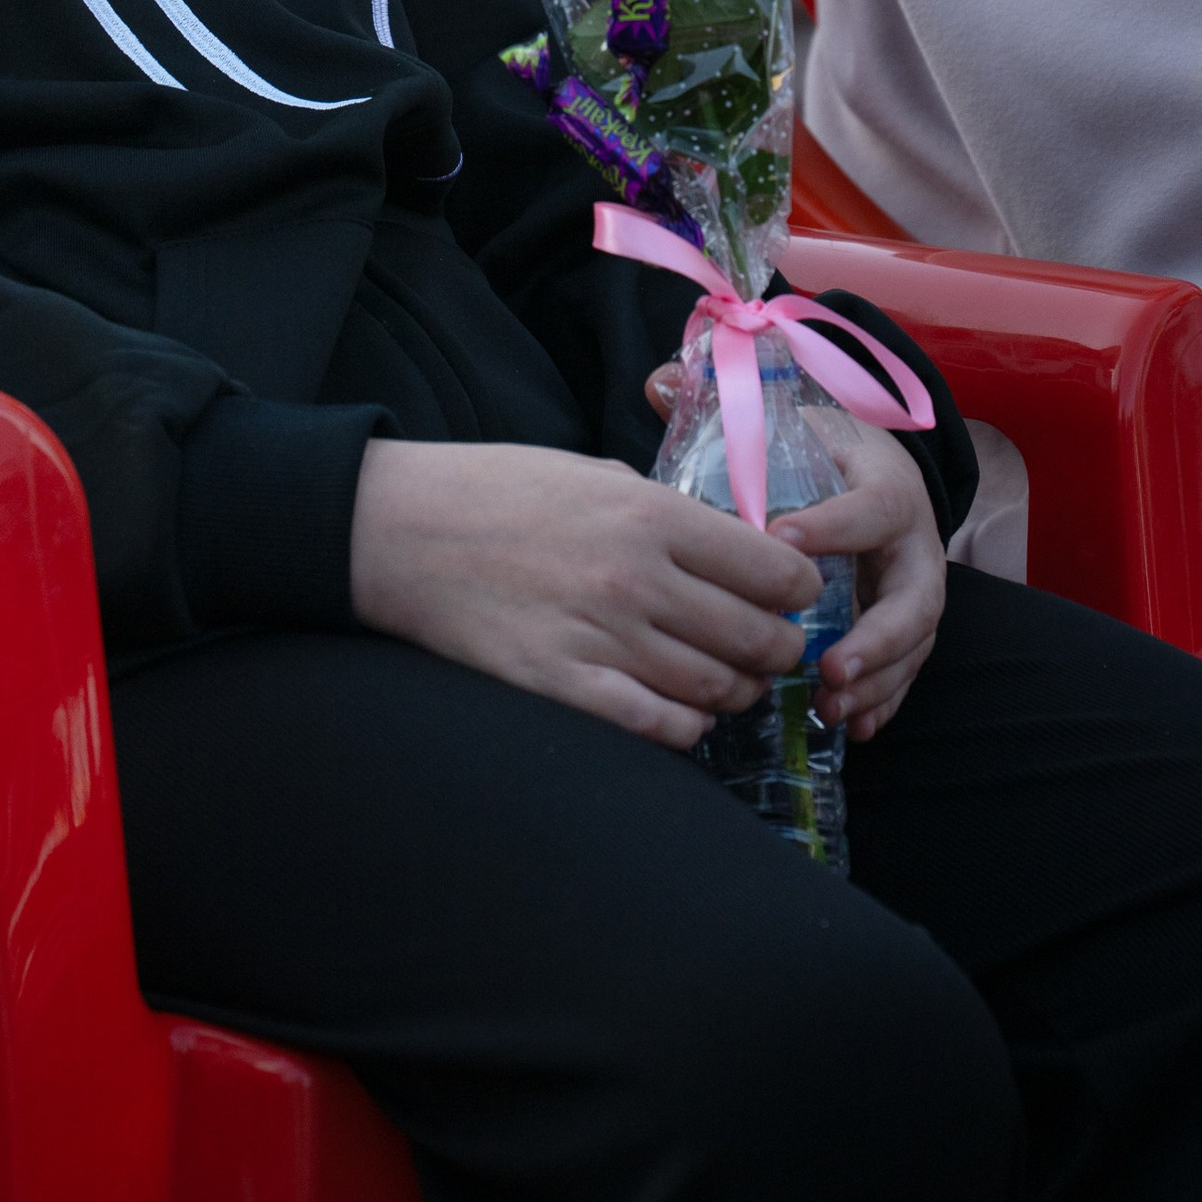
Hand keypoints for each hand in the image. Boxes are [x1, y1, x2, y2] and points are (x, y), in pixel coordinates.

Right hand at [349, 436, 818, 745]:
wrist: (401, 529)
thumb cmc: (496, 491)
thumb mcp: (592, 474)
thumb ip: (664, 512)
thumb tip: (729, 546)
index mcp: (650, 515)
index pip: (774, 569)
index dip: (800, 590)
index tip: (795, 595)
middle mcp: (637, 578)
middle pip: (756, 638)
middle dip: (779, 651)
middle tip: (775, 650)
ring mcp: (600, 637)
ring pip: (714, 688)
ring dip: (737, 692)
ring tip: (732, 682)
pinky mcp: (562, 686)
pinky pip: (656, 727)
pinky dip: (685, 727)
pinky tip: (684, 713)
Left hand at [644, 362, 946, 742]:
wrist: (864, 467)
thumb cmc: (815, 448)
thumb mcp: (783, 421)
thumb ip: (721, 405)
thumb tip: (656, 381)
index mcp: (884, 482)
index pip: (871, 507)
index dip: (834, 528)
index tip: (782, 542)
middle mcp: (912, 539)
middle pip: (916, 592)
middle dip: (878, 634)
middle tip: (827, 664)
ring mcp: (914, 586)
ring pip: (914, 640)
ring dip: (877, 678)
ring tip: (829, 705)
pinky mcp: (906, 624)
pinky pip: (906, 669)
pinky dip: (882, 699)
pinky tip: (849, 727)